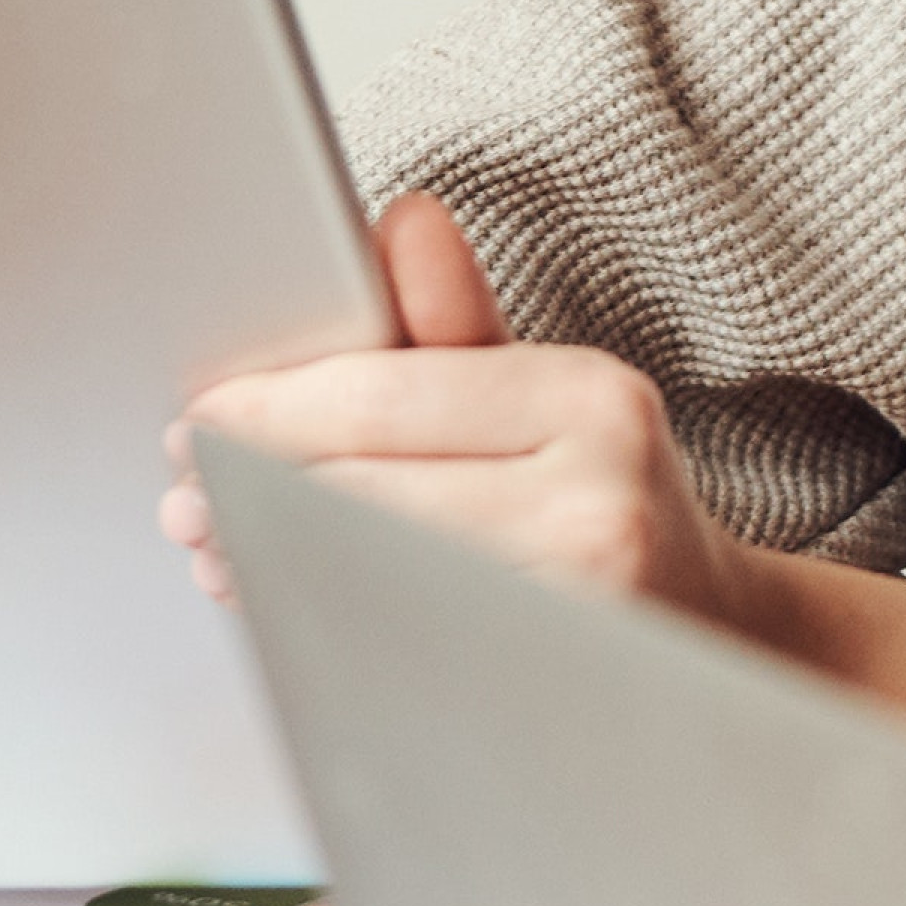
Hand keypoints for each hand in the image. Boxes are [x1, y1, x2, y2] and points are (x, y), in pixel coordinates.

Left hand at [172, 202, 834, 657]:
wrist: (720, 638)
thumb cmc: (605, 501)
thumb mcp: (547, 395)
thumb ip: (453, 321)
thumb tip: (401, 216)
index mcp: (589, 399)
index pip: (384, 399)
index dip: (270, 413)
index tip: (199, 422)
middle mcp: (599, 500)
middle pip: (366, 493)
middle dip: (254, 495)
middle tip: (185, 502)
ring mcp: (580, 609)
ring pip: (373, 577)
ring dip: (275, 566)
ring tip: (221, 553)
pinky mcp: (551, 688)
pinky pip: (402, 648)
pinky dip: (330, 624)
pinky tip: (290, 608)